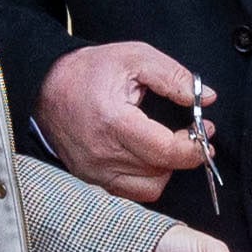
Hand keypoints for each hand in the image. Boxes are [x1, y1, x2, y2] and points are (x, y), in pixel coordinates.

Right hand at [36, 42, 215, 204]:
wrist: (46, 85)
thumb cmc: (89, 71)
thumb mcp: (135, 58)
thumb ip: (174, 77)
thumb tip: (205, 97)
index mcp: (113, 123)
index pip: (165, 152)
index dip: (193, 146)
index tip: (204, 132)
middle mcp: (102, 155)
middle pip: (161, 171)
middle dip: (184, 154)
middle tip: (192, 134)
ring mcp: (94, 172)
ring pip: (150, 188)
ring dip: (166, 168)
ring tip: (166, 144)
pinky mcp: (91, 180)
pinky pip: (131, 193)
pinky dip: (147, 178)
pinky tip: (148, 157)